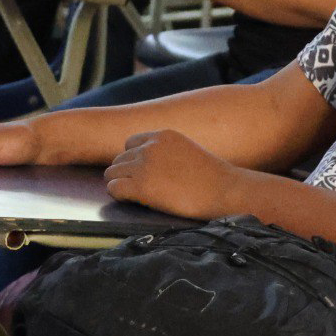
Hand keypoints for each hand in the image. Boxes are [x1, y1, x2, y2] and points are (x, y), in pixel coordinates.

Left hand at [104, 130, 243, 219]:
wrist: (223, 191)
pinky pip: (114, 188)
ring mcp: (144, 166)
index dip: (134, 160)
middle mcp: (150, 147)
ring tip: (136, 195)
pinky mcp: (141, 187)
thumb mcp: (186, 151)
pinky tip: (133, 200)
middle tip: (140, 188)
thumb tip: (148, 165)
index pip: (130, 143)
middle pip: (119, 159)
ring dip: (121, 184)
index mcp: (162, 136)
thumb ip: (166, 152)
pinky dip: (119, 195)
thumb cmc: (211, 177)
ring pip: (112, 173)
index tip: (145, 173)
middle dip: (126, 173)